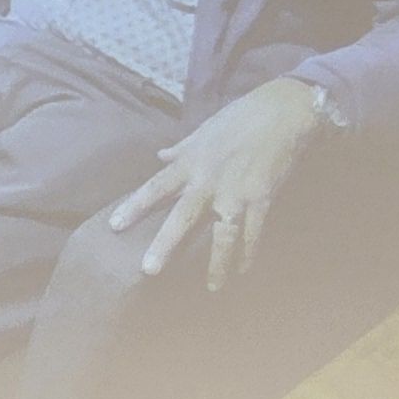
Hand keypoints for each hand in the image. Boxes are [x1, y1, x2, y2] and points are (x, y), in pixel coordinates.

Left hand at [108, 78, 328, 288]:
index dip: (135, 206)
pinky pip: (254, 232)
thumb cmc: (240, 117)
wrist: (283, 111)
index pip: (156, 186)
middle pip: (183, 216)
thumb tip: (161, 156)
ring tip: (213, 287)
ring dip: (217, 263)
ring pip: (223, 234)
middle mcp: (209, 180)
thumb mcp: (204, 131)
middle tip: (148, 270)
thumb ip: (181, 149)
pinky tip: (243, 269)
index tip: (115, 226)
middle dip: (165, 243)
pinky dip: (249, 252)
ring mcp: (236, 192)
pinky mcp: (262, 198)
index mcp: (191, 162)